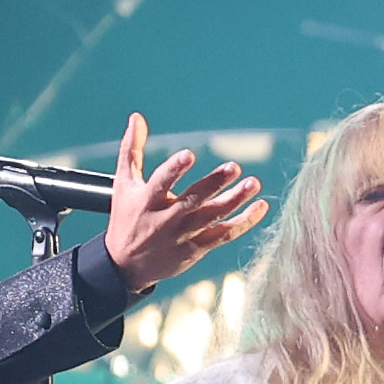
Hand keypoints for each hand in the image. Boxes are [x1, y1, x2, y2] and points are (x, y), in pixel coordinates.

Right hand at [104, 113, 269, 293]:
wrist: (126, 266)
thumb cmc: (127, 218)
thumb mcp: (123, 184)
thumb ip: (131, 150)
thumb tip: (137, 117)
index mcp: (147, 201)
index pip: (161, 182)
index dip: (174, 169)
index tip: (189, 154)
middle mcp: (165, 219)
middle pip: (193, 200)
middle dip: (214, 183)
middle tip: (234, 167)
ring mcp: (182, 236)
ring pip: (212, 217)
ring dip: (235, 200)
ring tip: (253, 184)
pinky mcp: (196, 249)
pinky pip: (223, 235)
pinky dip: (244, 223)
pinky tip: (260, 207)